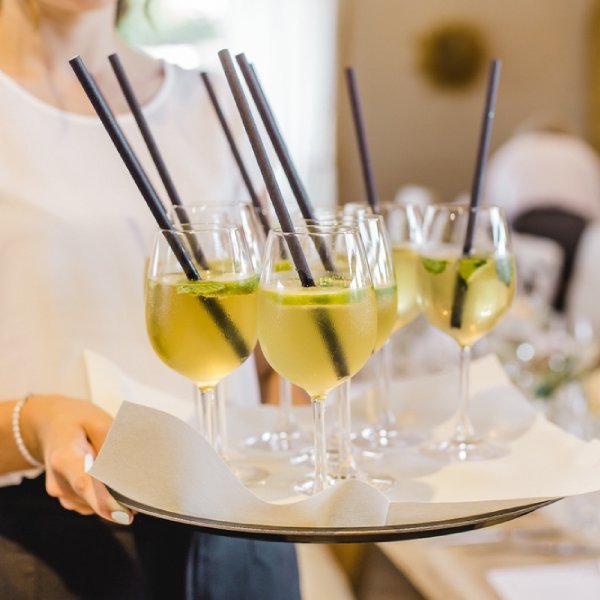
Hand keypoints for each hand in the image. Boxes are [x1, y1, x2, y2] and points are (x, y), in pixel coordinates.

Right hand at [20, 395, 132, 524]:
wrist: (49, 424)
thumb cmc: (77, 420)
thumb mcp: (97, 420)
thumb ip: (112, 443)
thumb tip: (129, 468)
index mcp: (64, 458)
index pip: (84, 483)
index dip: (104, 500)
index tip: (123, 513)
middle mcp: (59, 482)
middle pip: (93, 498)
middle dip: (119, 499)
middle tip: (141, 497)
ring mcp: (61, 494)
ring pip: (95, 503)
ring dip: (113, 496)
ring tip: (120, 473)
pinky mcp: (67, 499)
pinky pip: (92, 503)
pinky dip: (105, 496)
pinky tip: (111, 479)